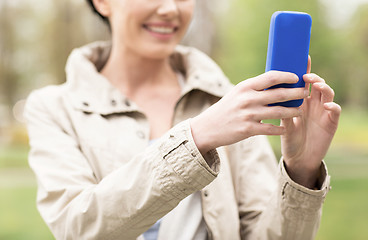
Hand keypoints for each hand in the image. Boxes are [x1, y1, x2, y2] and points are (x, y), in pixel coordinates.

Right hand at [191, 71, 308, 154]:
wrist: (207, 128)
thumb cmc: (226, 109)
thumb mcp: (237, 94)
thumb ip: (254, 89)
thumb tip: (276, 83)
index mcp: (245, 87)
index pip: (271, 77)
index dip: (287, 76)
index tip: (297, 77)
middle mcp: (247, 99)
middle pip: (279, 94)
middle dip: (296, 93)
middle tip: (305, 94)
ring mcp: (248, 114)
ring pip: (279, 112)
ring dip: (293, 112)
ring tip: (300, 112)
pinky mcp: (248, 129)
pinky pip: (270, 129)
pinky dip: (281, 129)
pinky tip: (286, 128)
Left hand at [281, 57, 340, 187]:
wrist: (298, 158)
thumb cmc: (289, 138)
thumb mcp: (283, 122)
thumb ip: (281, 109)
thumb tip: (271, 95)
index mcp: (301, 101)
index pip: (303, 82)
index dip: (304, 69)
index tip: (302, 58)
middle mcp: (313, 104)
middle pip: (317, 84)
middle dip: (313, 77)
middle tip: (306, 75)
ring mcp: (323, 112)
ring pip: (327, 94)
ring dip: (323, 87)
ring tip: (315, 85)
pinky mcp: (331, 123)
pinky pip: (335, 112)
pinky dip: (332, 107)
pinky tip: (326, 106)